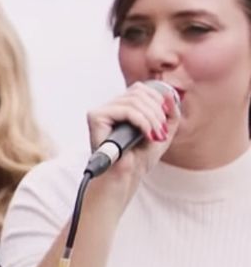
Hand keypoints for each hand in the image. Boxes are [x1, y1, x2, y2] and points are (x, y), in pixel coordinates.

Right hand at [86, 81, 179, 195]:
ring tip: (155, 136)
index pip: (139, 89)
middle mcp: (109, 107)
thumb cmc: (139, 159)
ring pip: (134, 100)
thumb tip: (168, 94)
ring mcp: (101, 112)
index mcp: (121, 108)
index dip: (157, 99)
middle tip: (161, 132)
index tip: (165, 120)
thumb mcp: (162, 133)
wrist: (125, 178)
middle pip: (138, 92)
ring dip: (152, 118)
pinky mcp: (96, 118)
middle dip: (157, 111)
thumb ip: (170, 114)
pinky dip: (142, 121)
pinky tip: (147, 134)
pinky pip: (126, 110)